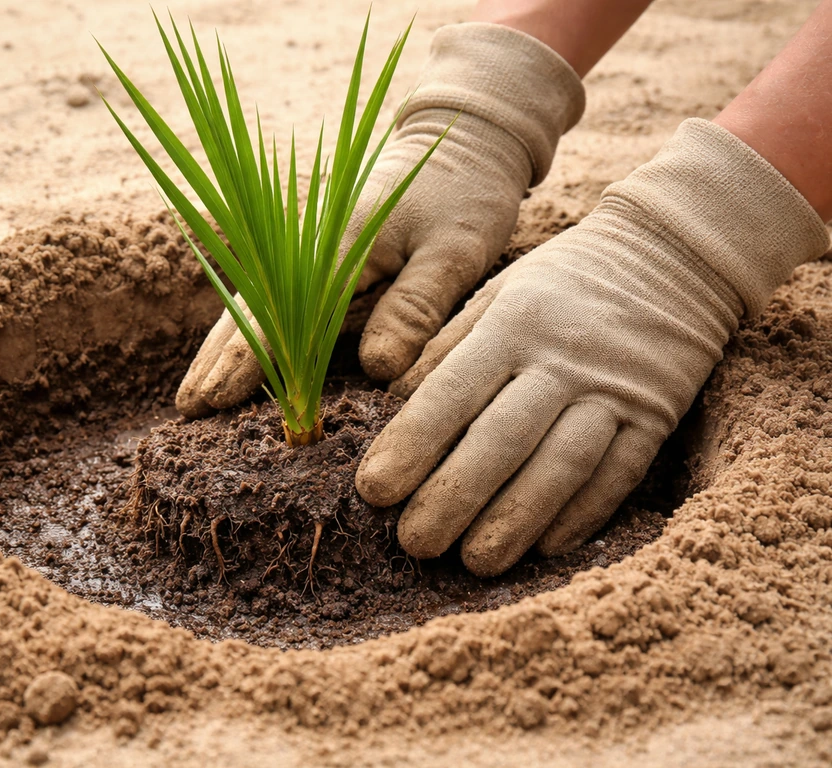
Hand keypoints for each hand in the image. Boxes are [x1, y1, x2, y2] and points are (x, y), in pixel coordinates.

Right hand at [175, 23, 583, 415]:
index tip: (216, 399)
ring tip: (195, 395)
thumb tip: (376, 370)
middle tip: (186, 409)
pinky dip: (252, 332)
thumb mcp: (453, 253)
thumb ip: (414, 308)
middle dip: (217, 360)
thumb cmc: (465, 196)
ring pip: (256, 305)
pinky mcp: (323, 257)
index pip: (280, 314)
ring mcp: (312, 250)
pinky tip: (234, 360)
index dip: (247, 360)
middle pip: (251, 309)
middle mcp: (311, 248)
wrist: (460, 141)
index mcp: (337, 247)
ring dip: (223, 349)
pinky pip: (278, 301)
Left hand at [356, 119, 829, 576]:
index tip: (374, 491)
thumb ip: (446, 347)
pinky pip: (619, 474)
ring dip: (516, 520)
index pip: (453, 392)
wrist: (674, 253)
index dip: (412, 445)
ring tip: (473, 562)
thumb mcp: (497, 291)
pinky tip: (545, 548)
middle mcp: (563, 359)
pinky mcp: (656, 416)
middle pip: (503, 439)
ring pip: (562, 465)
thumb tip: (394, 407)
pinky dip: (582, 514)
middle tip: (413, 543)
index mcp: (512, 323)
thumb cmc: (562, 280)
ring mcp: (615, 391)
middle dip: (454, 496)